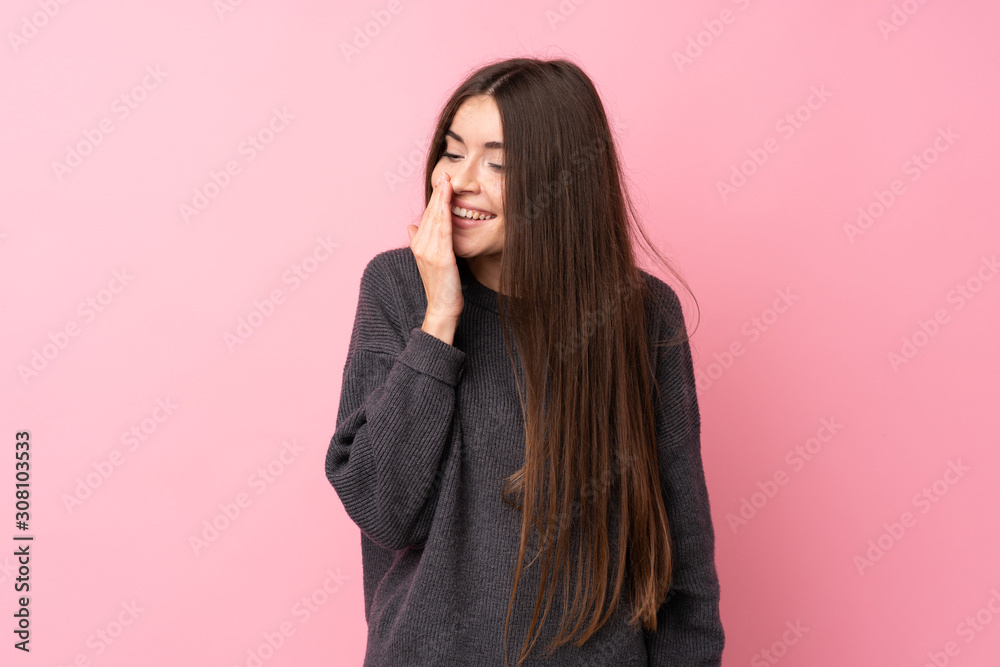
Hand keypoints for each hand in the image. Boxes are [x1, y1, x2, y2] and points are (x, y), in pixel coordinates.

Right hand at [407, 172, 463, 322]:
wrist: (442, 308)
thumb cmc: (440, 286)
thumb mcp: (429, 261)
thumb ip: (420, 242)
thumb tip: (410, 226)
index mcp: (417, 244)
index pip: (426, 216)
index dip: (434, 198)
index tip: (440, 181)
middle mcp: (420, 245)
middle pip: (430, 214)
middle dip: (438, 193)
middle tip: (444, 173)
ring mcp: (429, 251)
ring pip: (436, 218)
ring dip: (441, 198)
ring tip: (447, 181)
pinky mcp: (440, 258)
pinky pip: (444, 230)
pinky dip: (446, 214)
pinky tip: (450, 201)